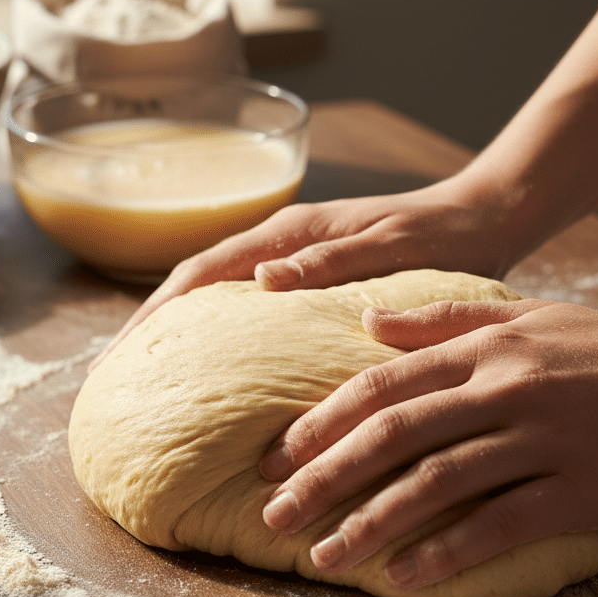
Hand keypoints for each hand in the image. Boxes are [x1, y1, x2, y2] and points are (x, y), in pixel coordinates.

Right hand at [91, 175, 516, 369]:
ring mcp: (293, 260)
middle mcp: (281, 244)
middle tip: (114, 378)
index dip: (157, 314)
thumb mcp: (391, 246)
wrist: (484, 217)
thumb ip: (330, 260)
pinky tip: (217, 369)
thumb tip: (261, 281)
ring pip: (218, 297)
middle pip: (196, 285)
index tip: (122, 357)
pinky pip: (248, 308)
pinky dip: (221, 335)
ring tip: (150, 379)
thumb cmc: (442, 234)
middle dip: (153, 328)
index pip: (202, 273)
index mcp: (290, 233)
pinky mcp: (310, 278)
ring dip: (180, 333)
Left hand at [259, 297, 597, 591]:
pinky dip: (447, 552)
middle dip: (325, 476)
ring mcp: (542, 440)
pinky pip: (500, 525)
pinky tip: (402, 576)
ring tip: (324, 556)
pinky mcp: (580, 492)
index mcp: (485, 348)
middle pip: (394, 434)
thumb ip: (444, 320)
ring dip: (371, 523)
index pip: (382, 385)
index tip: (277, 455)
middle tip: (274, 513)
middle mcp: (504, 389)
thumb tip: (366, 322)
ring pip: (437, 483)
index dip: (322, 421)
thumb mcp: (527, 316)